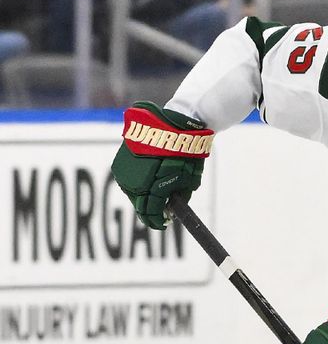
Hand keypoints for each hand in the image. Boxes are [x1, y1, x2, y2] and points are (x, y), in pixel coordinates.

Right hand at [111, 102, 213, 228]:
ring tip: (157, 195)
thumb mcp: (190, 177)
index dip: (157, 220)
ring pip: (133, 191)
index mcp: (150, 186)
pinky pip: (129, 177)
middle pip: (139, 204)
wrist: (175, 120)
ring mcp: (124, 168)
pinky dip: (139, 182)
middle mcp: (132, 179)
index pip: (150, 212)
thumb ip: (180, 196)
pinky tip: (150, 179)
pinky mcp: (121, 158)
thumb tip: (171, 210)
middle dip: (151, 210)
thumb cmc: (187, 148)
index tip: (164, 223)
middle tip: (161, 214)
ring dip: (144, 196)